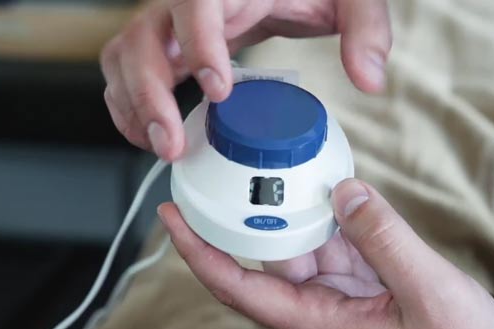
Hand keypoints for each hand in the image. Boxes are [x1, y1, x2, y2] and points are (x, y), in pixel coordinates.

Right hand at [100, 0, 390, 160]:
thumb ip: (366, 28)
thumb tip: (369, 78)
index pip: (195, 3)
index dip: (199, 45)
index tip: (219, 90)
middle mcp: (187, 1)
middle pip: (143, 38)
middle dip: (150, 95)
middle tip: (172, 143)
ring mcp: (170, 24)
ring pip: (124, 57)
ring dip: (133, 107)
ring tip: (162, 148)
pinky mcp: (166, 46)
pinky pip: (126, 71)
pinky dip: (129, 106)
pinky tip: (152, 135)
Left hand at [158, 179, 493, 328]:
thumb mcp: (427, 292)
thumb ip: (382, 236)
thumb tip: (343, 191)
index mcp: (316, 325)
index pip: (236, 284)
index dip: (198, 250)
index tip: (171, 216)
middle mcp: (317, 316)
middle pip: (271, 256)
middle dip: (261, 213)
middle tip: (245, 162)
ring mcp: (339, 308)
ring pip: (308, 250)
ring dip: (308, 215)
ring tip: (300, 168)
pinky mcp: (361, 301)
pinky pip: (339, 255)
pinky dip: (340, 226)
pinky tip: (345, 196)